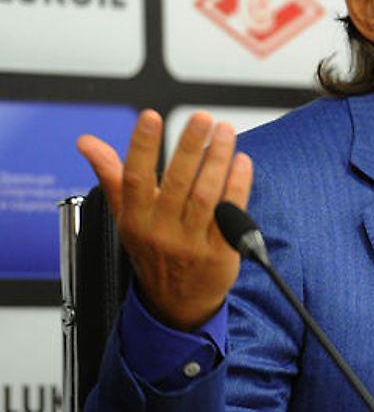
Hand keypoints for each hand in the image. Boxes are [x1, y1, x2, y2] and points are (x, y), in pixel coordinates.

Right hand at [77, 110, 252, 331]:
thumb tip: (87, 142)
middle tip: (202, 118)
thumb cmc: (152, 249)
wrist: (177, 303)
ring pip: (206, 194)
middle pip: (177, 182)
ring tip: (225, 132)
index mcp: (136, 219)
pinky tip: (241, 162)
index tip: (150, 116)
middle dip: (189, 146)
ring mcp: (192, 243)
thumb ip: (112, 175)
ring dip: (218, 159)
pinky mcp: (220, 252)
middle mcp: (162, 231)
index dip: (141, 146)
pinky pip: (231, 213)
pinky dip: (238, 185)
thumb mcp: (126, 217)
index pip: (134, 178)